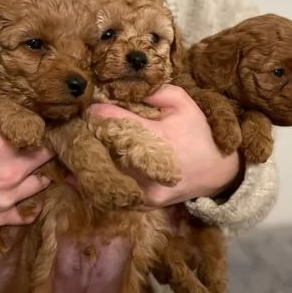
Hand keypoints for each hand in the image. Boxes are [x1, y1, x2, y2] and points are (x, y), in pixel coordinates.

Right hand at [0, 86, 52, 225]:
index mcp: (3, 139)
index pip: (38, 127)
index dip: (39, 121)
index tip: (37, 117)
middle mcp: (12, 168)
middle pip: (45, 154)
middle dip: (42, 145)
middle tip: (39, 139)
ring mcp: (6, 196)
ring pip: (40, 183)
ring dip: (40, 173)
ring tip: (37, 166)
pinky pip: (23, 215)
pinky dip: (29, 207)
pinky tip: (30, 200)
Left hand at [89, 85, 240, 208]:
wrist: (218, 172)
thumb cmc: (198, 133)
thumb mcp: (183, 103)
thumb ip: (154, 92)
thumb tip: (121, 89)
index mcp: (158, 137)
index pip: (116, 122)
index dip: (98, 114)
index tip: (89, 108)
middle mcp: (148, 166)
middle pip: (103, 150)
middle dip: (89, 137)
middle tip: (76, 128)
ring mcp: (145, 189)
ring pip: (104, 175)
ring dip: (88, 162)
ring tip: (73, 150)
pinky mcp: (143, 203)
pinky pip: (113, 194)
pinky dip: (97, 183)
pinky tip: (82, 173)